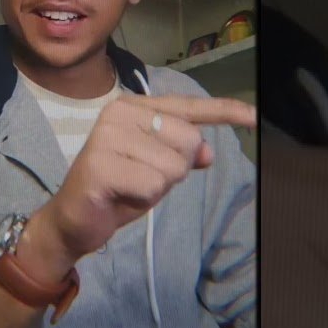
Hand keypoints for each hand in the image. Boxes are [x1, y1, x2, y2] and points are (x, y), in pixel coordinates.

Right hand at [27, 95, 256, 273]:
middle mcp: (119, 112)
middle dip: (175, 169)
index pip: (188, 107)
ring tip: (130, 187)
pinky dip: (144, 198)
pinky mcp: (99, 165)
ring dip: (158, 187)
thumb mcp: (158, 169)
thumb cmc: (117, 190)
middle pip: (188, 140)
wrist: (73, 220)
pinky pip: (153, 185)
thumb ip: (183, 154)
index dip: (224, 111)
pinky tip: (120, 196)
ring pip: (173, 166)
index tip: (254, 117)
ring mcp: (107, 137)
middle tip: (141, 178)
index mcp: (134, 106)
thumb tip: (207, 151)